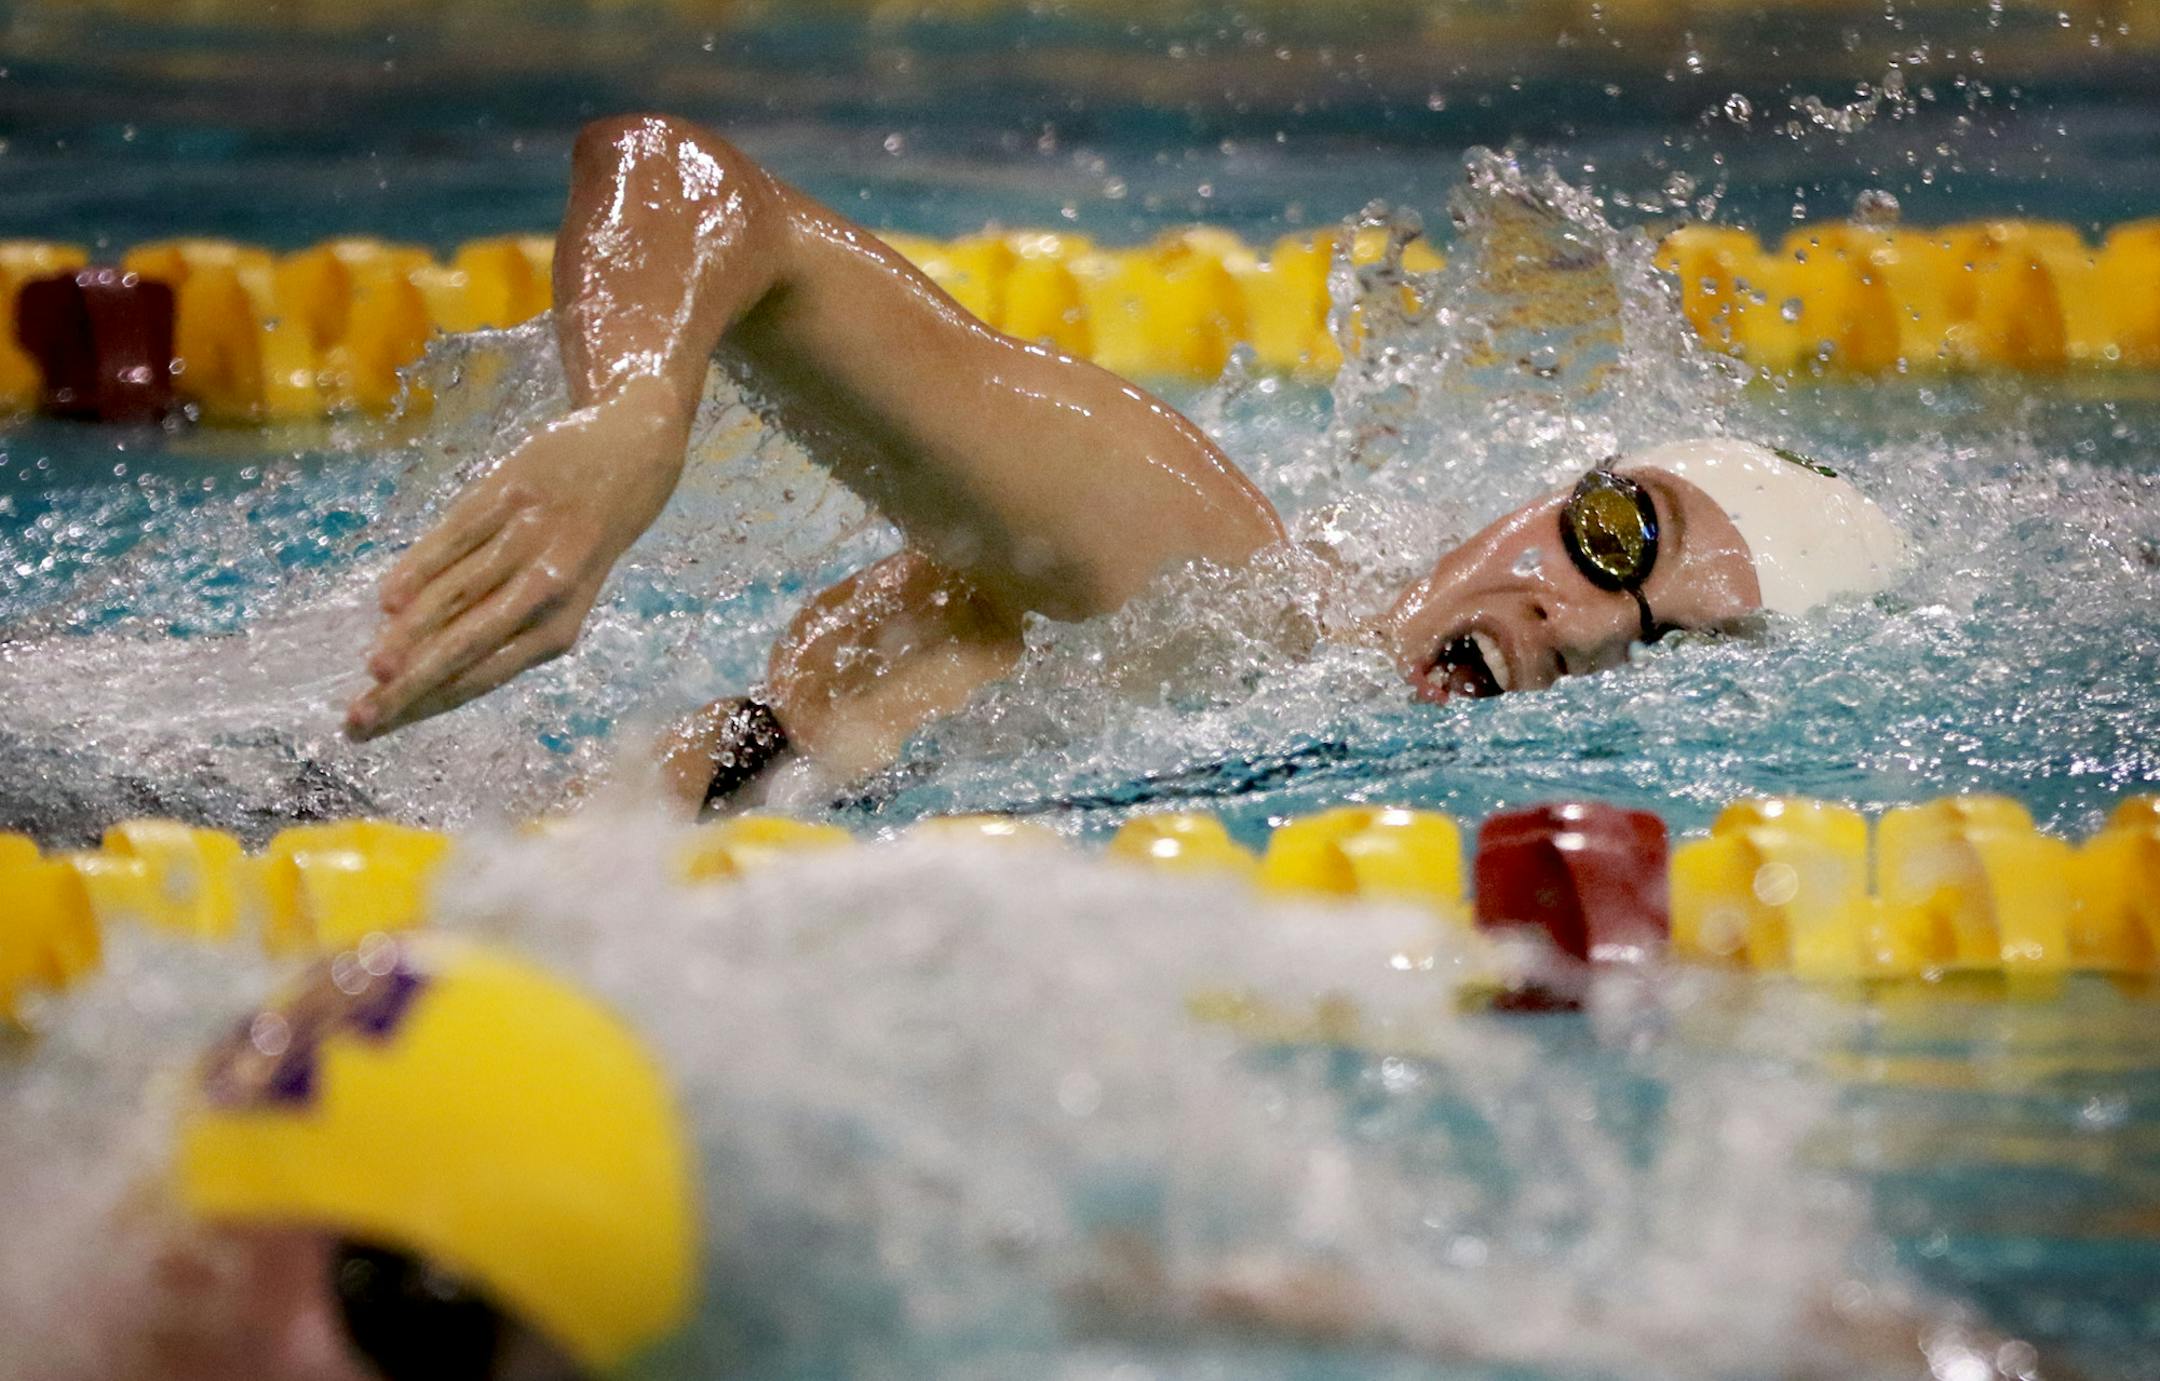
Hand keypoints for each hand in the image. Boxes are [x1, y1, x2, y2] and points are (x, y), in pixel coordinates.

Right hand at [346, 379, 688, 739]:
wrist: (632, 451)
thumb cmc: (581, 539)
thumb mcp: (560, 591)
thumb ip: (499, 626)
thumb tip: (417, 667)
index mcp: (559, 628)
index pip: (480, 678)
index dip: (424, 704)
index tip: (373, 728)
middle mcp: (549, 589)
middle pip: (468, 646)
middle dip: (411, 686)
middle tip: (359, 716)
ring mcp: (529, 538)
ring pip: (459, 595)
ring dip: (412, 635)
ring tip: (373, 668)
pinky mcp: (510, 492)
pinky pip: (457, 536)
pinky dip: (422, 567)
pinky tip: (389, 599)